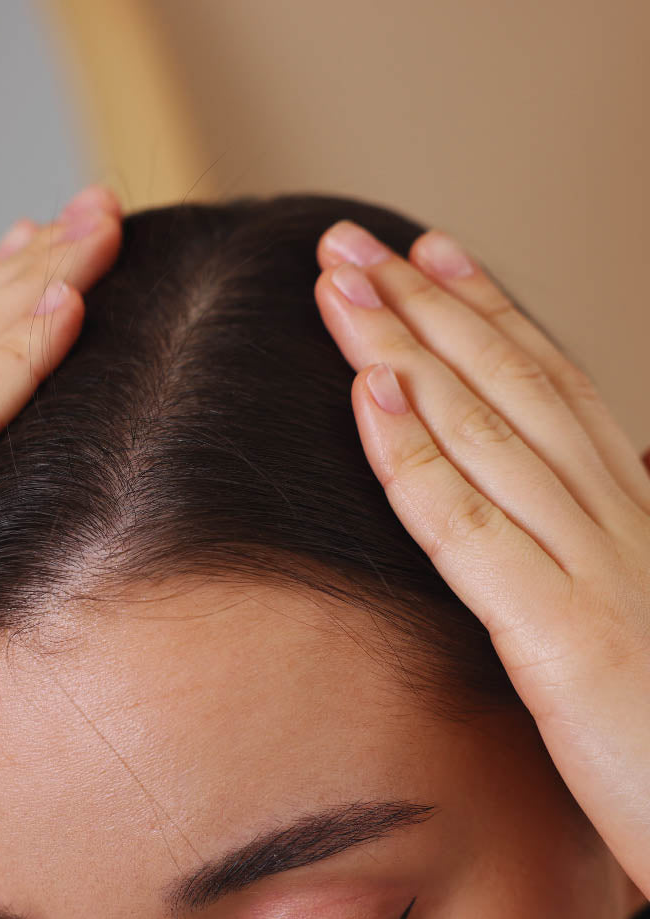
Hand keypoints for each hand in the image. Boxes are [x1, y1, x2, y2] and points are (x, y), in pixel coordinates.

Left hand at [313, 220, 649, 898]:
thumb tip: (543, 518)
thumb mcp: (630, 624)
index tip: (429, 250)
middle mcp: (617, 519)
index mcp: (632, 516)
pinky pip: (468, 525)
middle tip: (353, 240)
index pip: (550, 386)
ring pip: (482, 430)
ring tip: (342, 284)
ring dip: (404, 347)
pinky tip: (369, 391)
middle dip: (424, 303)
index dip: (486, 311)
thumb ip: (582, 562)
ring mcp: (594, 567)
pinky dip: (413, 452)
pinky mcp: (565, 634)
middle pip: (507, 385)